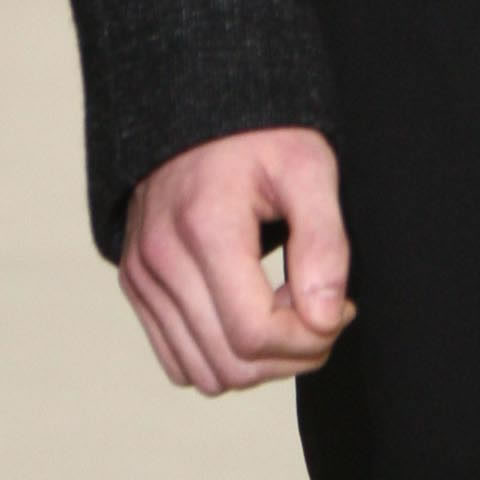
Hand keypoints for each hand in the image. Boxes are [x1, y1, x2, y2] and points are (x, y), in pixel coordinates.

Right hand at [120, 125, 353, 394]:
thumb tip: (326, 319)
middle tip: (323, 311)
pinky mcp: (137, 285)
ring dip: (258, 362)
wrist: (198, 105)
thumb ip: (325, 243)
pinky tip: (252, 312)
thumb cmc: (261, 134)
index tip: (342, 307)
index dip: (310, 340)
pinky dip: (222, 355)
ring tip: (287, 309)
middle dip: (292, 355)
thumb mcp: (310, 168)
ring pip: (204, 374)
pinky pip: (179, 360)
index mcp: (205, 228)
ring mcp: (142, 276)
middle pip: (232, 365)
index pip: (254, 334)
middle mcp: (161, 260)